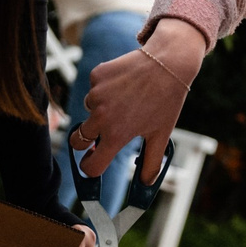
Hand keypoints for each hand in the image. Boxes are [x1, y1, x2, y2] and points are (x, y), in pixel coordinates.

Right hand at [76, 19, 206, 188]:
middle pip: (78, 141)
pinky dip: (104, 90)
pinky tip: (123, 84)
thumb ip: (151, 163)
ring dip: (101, 110)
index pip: (91, 166)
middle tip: (101, 134)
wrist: (168, 62)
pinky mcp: (96, 76)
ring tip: (126, 100)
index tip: (92, 163)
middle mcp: (101, 117)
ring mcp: (96, 95)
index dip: (90, 167)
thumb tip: (146, 184)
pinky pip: (94, 89)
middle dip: (85, 142)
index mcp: (116, 135)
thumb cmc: (166, 100)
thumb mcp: (161, 134)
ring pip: (89, 111)